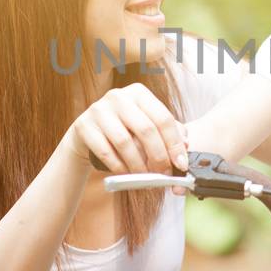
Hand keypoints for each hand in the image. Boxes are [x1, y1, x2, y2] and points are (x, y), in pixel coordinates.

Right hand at [64, 84, 188, 174]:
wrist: (88, 135)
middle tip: (164, 175)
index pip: (163, 118)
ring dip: (139, 166)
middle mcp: (118, 96)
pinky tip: (127, 175)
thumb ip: (169, 132)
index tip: (181, 164)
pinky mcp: (83, 126)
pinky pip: (106, 152)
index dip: (174, 144)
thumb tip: (186, 145)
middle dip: (158, 157)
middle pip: (146, 130)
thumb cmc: (125, 130)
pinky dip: (120, 167)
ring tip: (146, 178)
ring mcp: (98, 110)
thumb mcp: (147, 126)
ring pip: (125, 143)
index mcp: (139, 92)